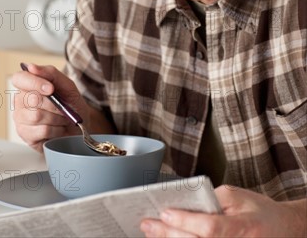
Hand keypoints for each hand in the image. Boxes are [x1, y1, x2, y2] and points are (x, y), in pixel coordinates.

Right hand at [11, 63, 89, 151]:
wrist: (80, 125)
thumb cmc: (70, 103)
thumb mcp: (66, 85)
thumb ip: (50, 73)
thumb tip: (31, 67)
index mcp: (27, 86)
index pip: (19, 79)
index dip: (34, 83)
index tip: (51, 89)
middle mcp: (20, 102)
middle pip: (31, 99)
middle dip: (53, 104)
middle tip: (63, 107)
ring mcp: (21, 119)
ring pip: (37, 116)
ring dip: (57, 117)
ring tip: (62, 118)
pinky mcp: (26, 135)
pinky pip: (42, 130)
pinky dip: (57, 129)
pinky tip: (58, 128)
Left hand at [140, 186, 306, 237]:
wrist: (283, 231)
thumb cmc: (258, 211)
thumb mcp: (238, 196)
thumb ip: (212, 199)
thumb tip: (183, 201)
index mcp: (243, 227)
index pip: (211, 228)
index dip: (186, 221)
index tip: (165, 212)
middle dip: (168, 234)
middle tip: (147, 223)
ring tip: (151, 232)